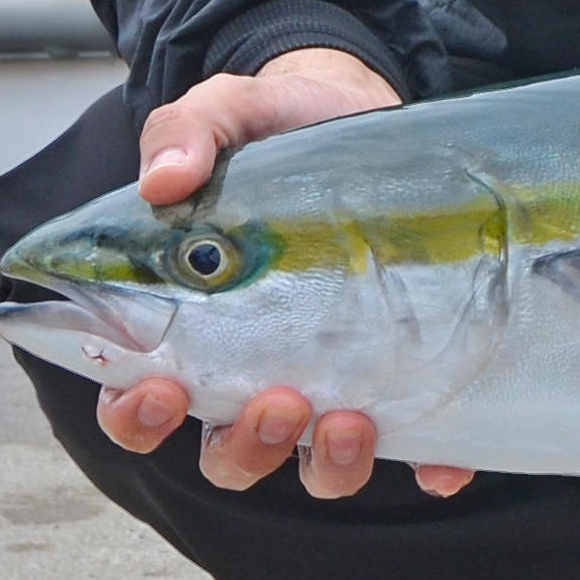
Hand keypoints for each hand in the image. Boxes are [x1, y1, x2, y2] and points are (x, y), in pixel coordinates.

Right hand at [92, 47, 477, 501]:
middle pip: (230, 453)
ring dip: (325, 463)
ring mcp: (335, 378)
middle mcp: (259, 370)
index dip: (138, 416)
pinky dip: (428, 467)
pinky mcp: (405, 376)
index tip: (159, 388)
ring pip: (313, 467)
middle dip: (246, 446)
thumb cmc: (279, 128)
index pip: (141, 401)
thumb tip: (162, 178)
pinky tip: (441, 462)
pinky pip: (417, 450)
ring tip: (347, 416)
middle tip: (276, 398)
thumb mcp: (230, 112)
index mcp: (197, 327)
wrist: (364, 112)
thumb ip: (186, 134)